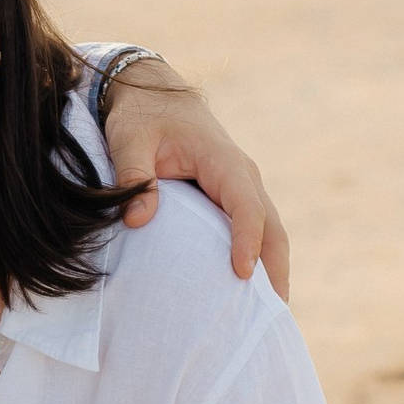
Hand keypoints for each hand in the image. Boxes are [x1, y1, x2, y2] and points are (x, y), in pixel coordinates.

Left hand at [100, 57, 289, 295]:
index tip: (240, 274)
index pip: (245, 205)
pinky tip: (252, 290)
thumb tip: (137, 221)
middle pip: (272, 225)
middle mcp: (243, 175)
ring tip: (270, 311)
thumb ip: (133, 176)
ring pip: (271, 230)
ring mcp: (242, 186)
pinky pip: (255, 228)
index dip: (246, 240)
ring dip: (273, 267)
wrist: (152, 92)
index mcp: (223, 160)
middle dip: (275, 267)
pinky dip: (260, 257)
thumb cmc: (141, 116)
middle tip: (273, 311)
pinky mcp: (233, 196)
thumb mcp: (128, 139)